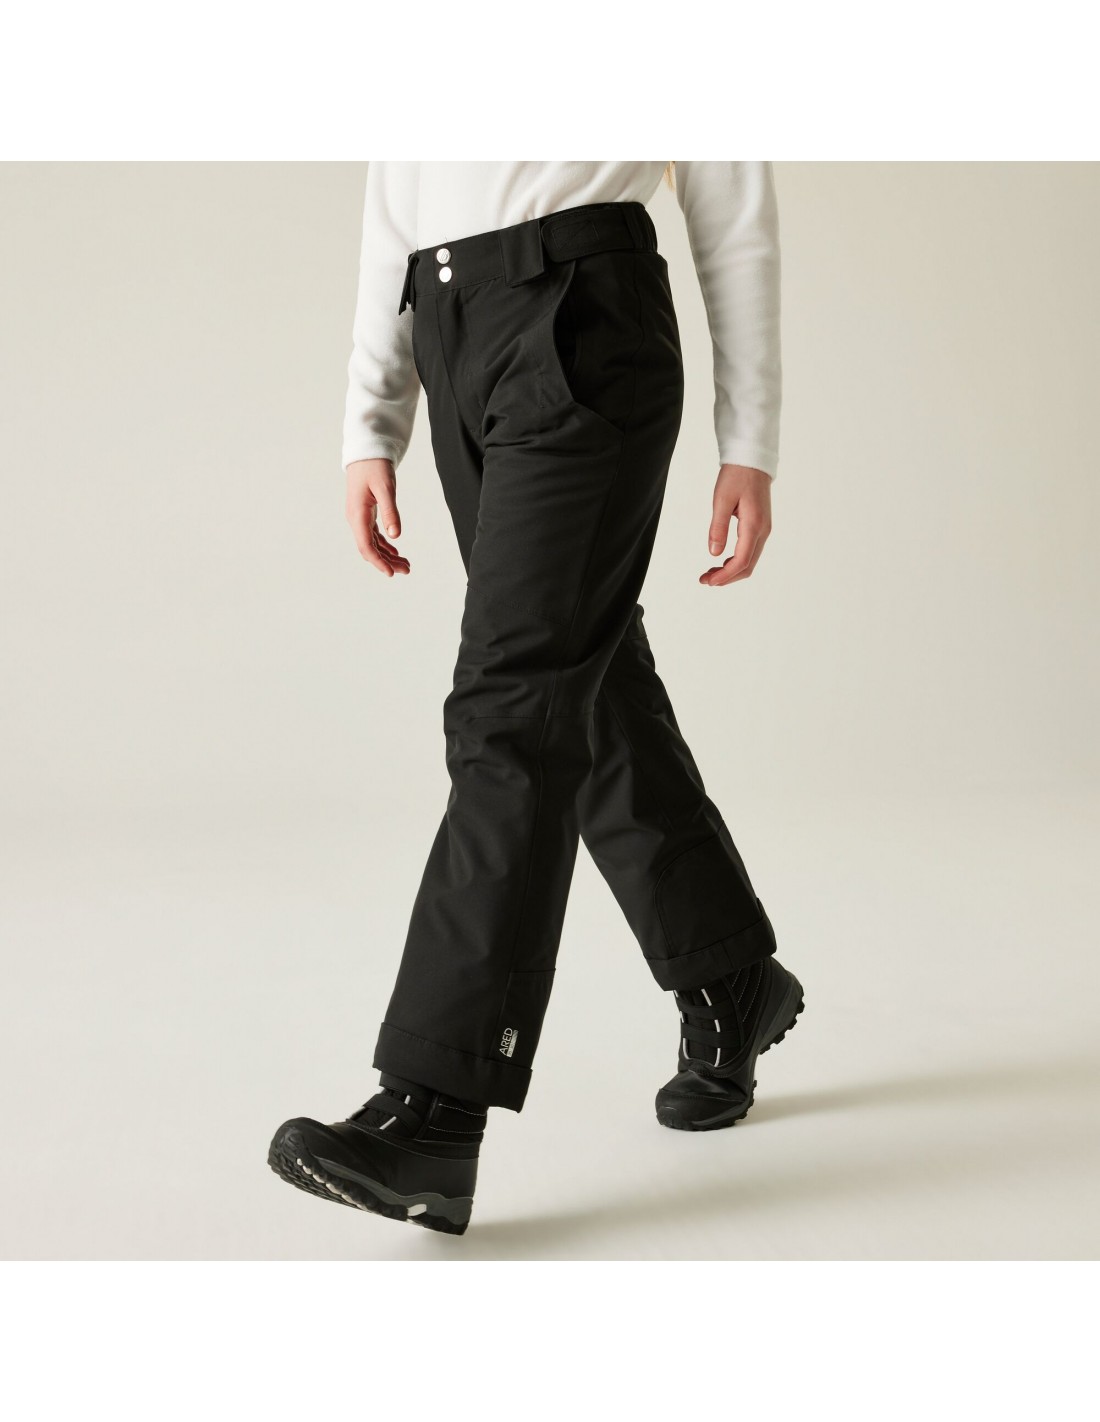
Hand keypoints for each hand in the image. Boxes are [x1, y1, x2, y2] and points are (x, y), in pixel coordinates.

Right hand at [345, 458, 409, 576]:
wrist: (365, 453)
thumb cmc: (374, 467)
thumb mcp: (386, 488)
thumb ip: (390, 512)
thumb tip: (396, 536)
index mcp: (357, 514)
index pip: (366, 546)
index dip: (378, 562)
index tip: (391, 573)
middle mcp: (355, 519)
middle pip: (370, 548)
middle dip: (387, 562)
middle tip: (407, 570)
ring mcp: (359, 517)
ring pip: (372, 543)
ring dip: (387, 555)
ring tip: (405, 564)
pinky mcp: (364, 514)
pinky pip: (373, 535)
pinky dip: (385, 545)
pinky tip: (396, 551)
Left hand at [700, 464, 772, 585]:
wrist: (752, 460)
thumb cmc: (736, 476)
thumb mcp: (722, 500)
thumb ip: (718, 528)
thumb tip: (714, 554)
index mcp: (754, 525)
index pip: (741, 561)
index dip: (724, 576)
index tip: (708, 581)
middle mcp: (763, 531)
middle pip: (747, 566)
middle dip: (726, 578)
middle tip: (705, 580)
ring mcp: (763, 530)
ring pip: (749, 561)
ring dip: (730, 571)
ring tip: (710, 573)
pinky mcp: (760, 527)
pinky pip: (750, 552)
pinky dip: (736, 562)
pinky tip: (721, 562)